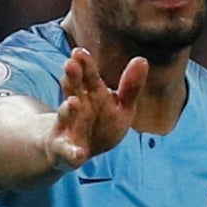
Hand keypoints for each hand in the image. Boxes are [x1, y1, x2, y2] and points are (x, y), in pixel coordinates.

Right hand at [47, 47, 146, 171]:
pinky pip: (67, 151)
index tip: (79, 52)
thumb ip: (130, 88)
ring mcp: (67, 128)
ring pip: (66, 116)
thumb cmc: (101, 126)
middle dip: (72, 78)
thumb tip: (142, 59)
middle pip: (73, 90)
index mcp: (90, 94)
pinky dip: (72, 152)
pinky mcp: (64, 149)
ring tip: (72, 102)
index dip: (85, 65)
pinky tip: (79, 154)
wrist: (74, 151)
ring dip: (68, 110)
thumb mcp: (120, 107)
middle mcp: (76, 107)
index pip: (88, 75)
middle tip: (71, 64)